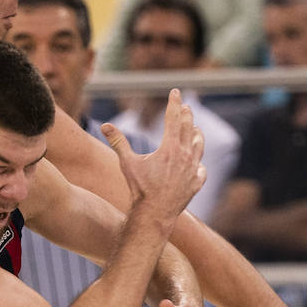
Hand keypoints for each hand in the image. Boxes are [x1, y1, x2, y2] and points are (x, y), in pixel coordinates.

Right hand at [101, 89, 205, 222]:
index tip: (176, 92)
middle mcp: (185, 156)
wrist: (154, 214)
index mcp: (170, 147)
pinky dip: (199, 163)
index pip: (174, 117)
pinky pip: (201, 170)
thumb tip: (104, 126)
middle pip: (189, 128)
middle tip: (186, 107)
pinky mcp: (196, 184)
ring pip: (199, 146)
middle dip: (187, 115)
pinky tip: (197, 163)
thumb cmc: (139, 188)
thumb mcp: (127, 163)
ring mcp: (193, 170)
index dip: (174, 103)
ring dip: (197, 135)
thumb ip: (118, 142)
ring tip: (196, 129)